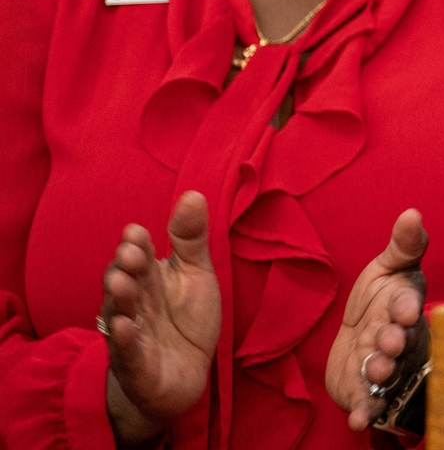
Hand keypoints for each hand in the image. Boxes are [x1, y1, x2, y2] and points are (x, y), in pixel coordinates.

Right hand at [100, 192, 219, 444]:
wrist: (183, 377)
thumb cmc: (185, 320)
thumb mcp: (195, 274)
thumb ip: (191, 239)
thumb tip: (193, 193)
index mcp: (148, 279)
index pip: (138, 257)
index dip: (136, 245)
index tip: (136, 231)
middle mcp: (134, 304)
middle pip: (124, 281)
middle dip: (124, 267)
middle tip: (130, 252)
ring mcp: (132, 335)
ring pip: (120, 314)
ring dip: (120, 298)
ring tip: (121, 281)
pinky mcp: (136, 366)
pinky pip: (126, 352)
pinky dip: (124, 340)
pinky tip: (124, 326)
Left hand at [327, 210, 428, 431]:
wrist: (361, 339)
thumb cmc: (380, 299)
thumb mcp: (389, 268)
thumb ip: (403, 245)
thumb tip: (412, 212)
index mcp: (404, 305)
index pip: (409, 303)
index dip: (407, 308)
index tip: (405, 311)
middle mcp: (402, 338)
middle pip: (403, 341)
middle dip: (396, 342)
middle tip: (388, 342)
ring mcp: (387, 367)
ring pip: (389, 372)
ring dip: (382, 373)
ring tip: (373, 369)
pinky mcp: (369, 391)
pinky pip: (370, 403)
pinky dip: (366, 412)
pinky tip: (358, 418)